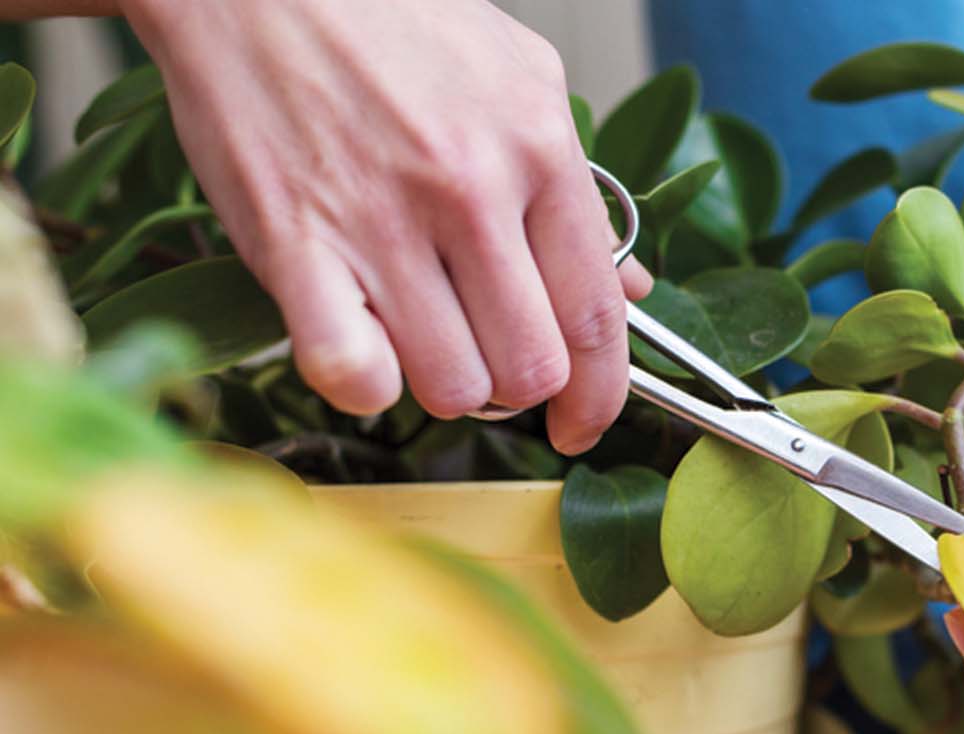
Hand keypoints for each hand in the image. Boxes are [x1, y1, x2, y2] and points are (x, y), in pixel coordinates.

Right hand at [123, 0, 652, 452]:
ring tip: (423, 335)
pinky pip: (352, 374)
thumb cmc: (390, 22)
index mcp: (537, 148)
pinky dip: (364, 385)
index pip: (595, 316)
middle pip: (530, 369)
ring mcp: (379, 221)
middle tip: (491, 357)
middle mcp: (468, 190)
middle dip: (519, 390)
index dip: (601, 395)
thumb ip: (577, 192)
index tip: (585, 425)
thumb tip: (630, 288)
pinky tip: (362, 344)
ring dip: (444, 384)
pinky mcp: (293, 243)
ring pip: (452, 386)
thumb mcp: (519, 80)